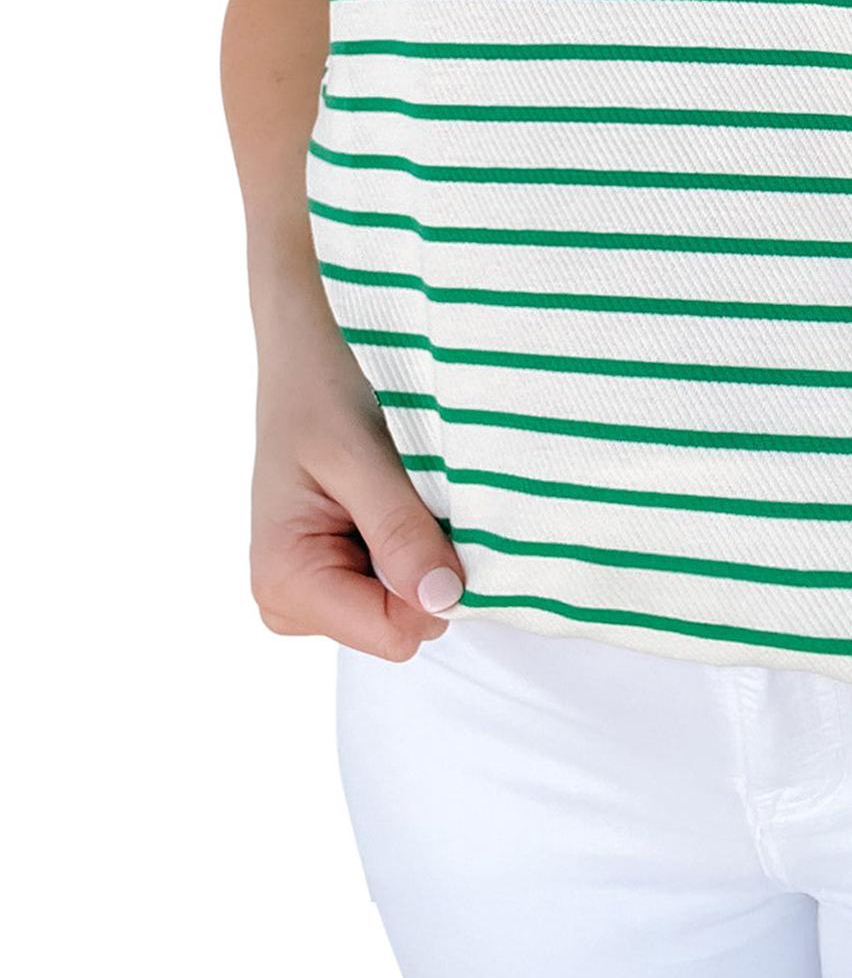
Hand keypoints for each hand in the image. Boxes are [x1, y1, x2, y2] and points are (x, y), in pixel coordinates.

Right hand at [250, 296, 463, 660]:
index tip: (431, 513)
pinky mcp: (339, 567)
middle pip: (403, 623)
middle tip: (409, 488)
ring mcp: (315, 587)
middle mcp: (291, 599)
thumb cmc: (322, 386)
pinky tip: (395, 489)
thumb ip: (399, 532)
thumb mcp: (362, 456)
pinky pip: (402, 577)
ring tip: (397, 482)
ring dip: (420, 543)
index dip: (430, 582)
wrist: (309, 344)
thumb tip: (441, 602)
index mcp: (283, 581)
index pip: (394, 632)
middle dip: (423, 561)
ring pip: (408, 602)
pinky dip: (416, 535)